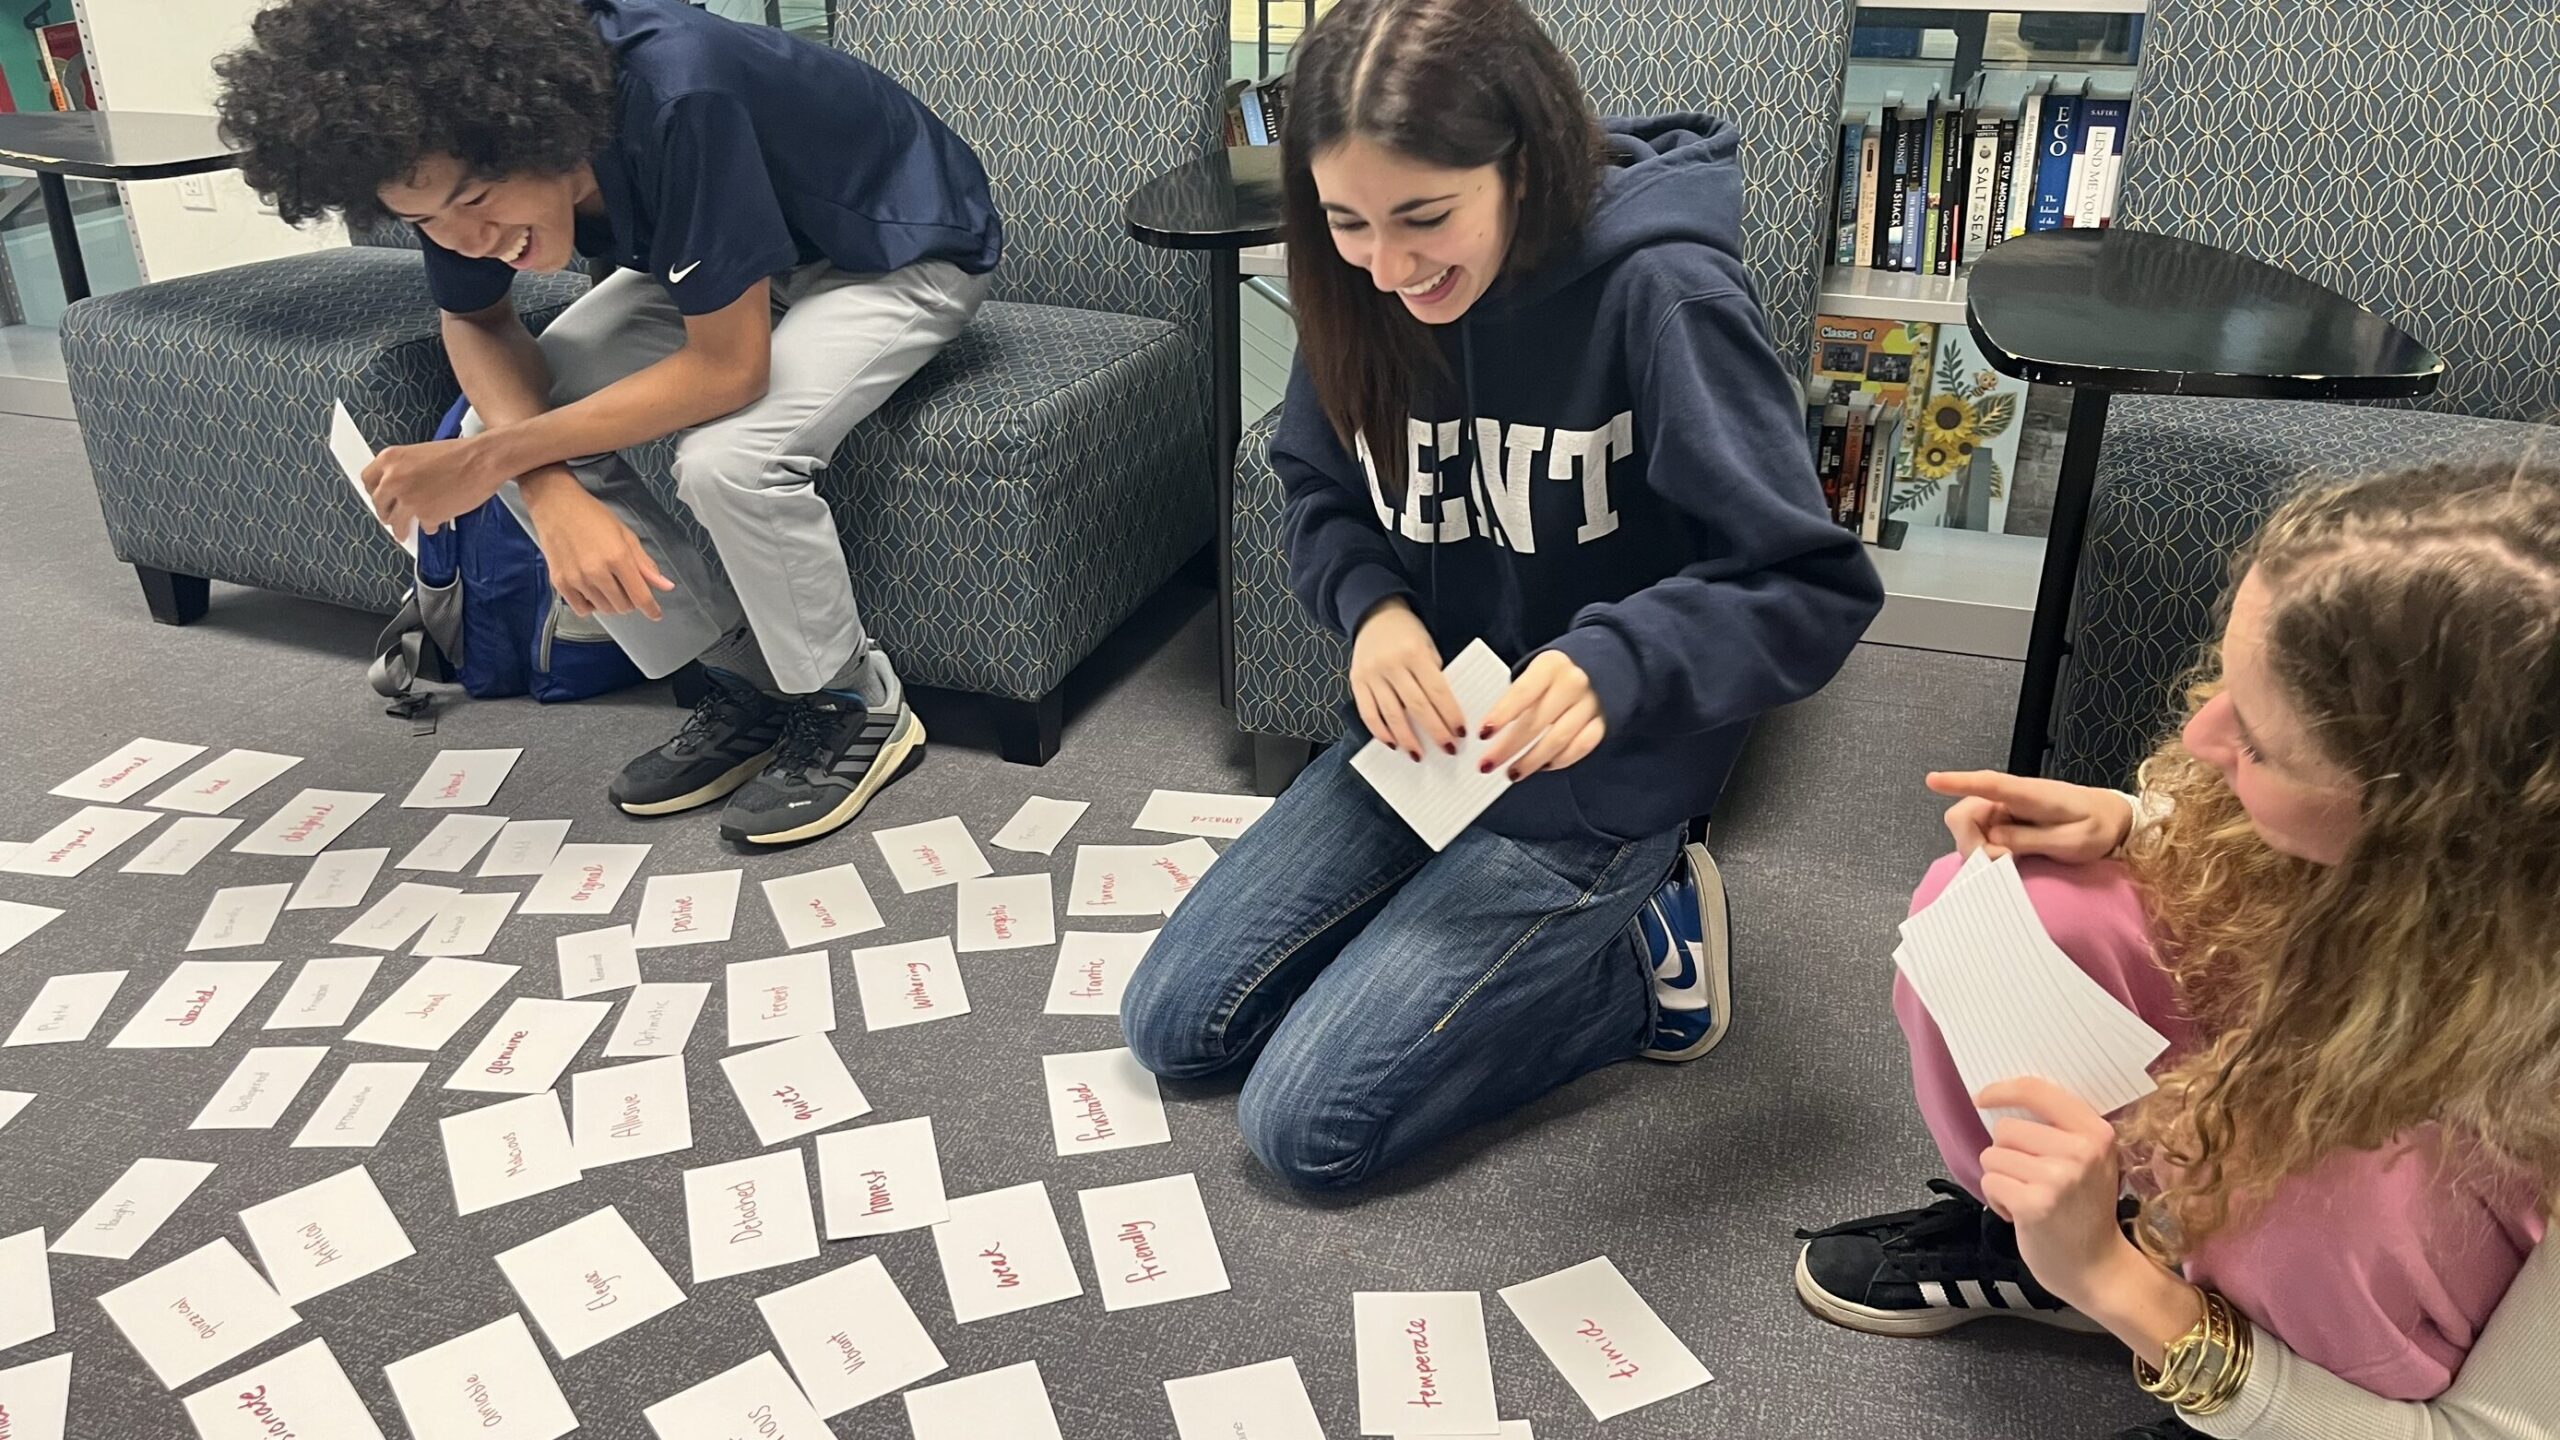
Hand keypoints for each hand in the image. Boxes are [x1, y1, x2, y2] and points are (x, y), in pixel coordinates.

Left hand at [362, 435, 504, 535]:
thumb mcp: (421, 454)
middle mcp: (393, 480)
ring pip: (395, 521)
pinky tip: (435, 522)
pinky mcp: (425, 515)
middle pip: (379, 504)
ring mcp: (408, 500)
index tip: (380, 498)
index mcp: (390, 459)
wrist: (482, 461)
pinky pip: (422, 526)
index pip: (367, 480)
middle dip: (386, 512)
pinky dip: (428, 525)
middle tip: (392, 516)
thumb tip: (399, 488)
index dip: (375, 491)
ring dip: (400, 528)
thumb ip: (404, 469)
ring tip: (404, 532)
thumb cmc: (459, 454)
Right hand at [526, 486, 674, 619]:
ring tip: (607, 583)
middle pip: (623, 606)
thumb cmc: (593, 516)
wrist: (555, 506)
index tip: (656, 614)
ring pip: (604, 609)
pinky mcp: (559, 583)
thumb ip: (645, 564)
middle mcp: (596, 572)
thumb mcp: (625, 535)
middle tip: (626, 586)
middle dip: (630, 601)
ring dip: (611, 602)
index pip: (640, 596)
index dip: (651, 609)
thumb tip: (666, 586)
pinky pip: (582, 609)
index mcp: (618, 557)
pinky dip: (591, 605)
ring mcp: (576, 579)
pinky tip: (591, 590)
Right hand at [1349, 598, 1463, 759]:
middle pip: (1416, 706)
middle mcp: (1391, 665)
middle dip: (1434, 731)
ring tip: (1419, 755)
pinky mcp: (1357, 682)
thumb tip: (1443, 713)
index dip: (1450, 715)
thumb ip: (1433, 675)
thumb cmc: (1408, 633)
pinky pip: (1368, 713)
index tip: (1460, 733)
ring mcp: (1372, 674)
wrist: (1374, 614)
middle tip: (1447, 749)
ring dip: (1407, 739)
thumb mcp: (1428, 646)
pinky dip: (1380, 732)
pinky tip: (1392, 743)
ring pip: (1391, 714)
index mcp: (1414, 653)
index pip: (1437, 691)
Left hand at [1477, 650, 1605, 779]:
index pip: (1522, 693)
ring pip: (1558, 739)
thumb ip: (1517, 696)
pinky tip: (1543, 766)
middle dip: (1508, 747)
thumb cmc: (1556, 674)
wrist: (1600, 666)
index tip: (1483, 734)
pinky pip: (1581, 747)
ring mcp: (1590, 704)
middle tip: (1487, 764)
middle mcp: (1573, 683)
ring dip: (1531, 761)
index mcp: (1550, 666)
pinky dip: (1560, 760)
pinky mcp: (1603, 722)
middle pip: (1537, 721)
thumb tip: (1490, 730)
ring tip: (1512, 773)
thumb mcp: (1536, 672)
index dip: (1501, 715)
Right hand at [1928, 770, 2133, 861]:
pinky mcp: (2005, 820)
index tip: (1932, 780)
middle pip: (1964, 813)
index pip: (1989, 784)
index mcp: (2030, 794)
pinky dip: (1986, 850)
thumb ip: (2032, 840)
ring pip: (1968, 827)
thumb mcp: (2073, 841)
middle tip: (2003, 862)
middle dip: (1971, 842)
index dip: (1959, 782)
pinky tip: (2009, 858)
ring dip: (1980, 850)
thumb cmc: (2098, 827)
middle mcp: (2010, 797)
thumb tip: (1993, 840)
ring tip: (2013, 861)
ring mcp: (2005, 809)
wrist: (2114, 818)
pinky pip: (1979, 834)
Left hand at [1974, 1076, 2137, 1309]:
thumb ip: (2061, 1129)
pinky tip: (2021, 1214)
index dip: (2002, 1090)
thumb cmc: (2086, 1210)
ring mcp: (2057, 1178)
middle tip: (2031, 1179)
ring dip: (2001, 1178)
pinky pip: (1989, 1182)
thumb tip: (2004, 1100)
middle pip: (2005, 1128)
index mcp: (2096, 1132)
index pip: (2037, 1090)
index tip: (1983, 1097)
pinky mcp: (2034, 1204)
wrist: (2098, 1268)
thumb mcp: (2091, 1160)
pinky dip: (1997, 1200)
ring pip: (1993, 1155)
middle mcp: (2080, 1151)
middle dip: (2007, 1153)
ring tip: (2029, 1197)